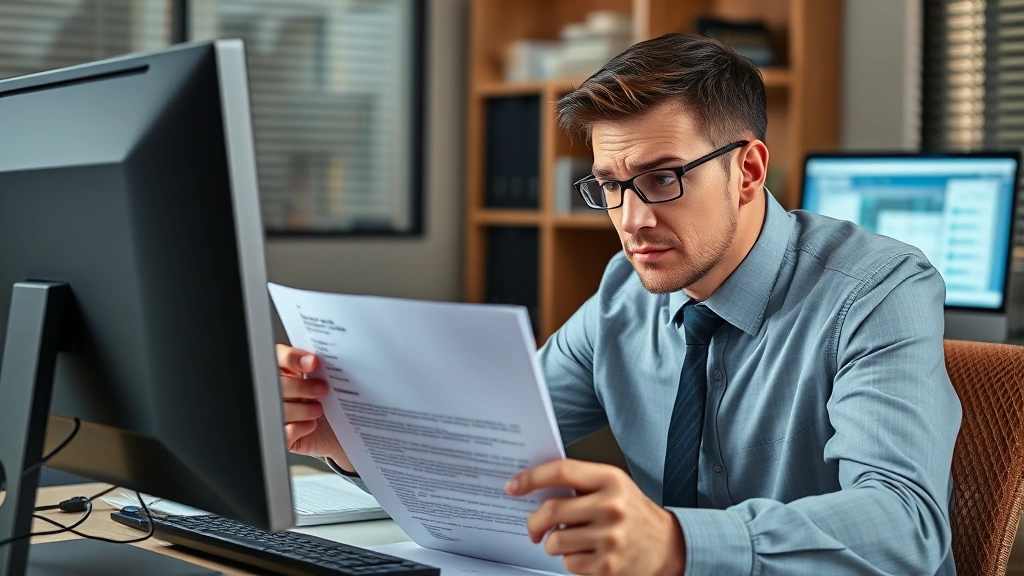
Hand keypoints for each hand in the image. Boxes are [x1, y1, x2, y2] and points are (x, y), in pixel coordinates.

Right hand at [276, 344, 354, 471]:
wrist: (347, 432)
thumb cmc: (339, 404)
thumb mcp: (334, 382)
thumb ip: (324, 368)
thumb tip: (325, 358)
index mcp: (288, 372)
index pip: (279, 358)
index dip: (291, 358)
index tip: (313, 362)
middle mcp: (280, 391)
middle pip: (276, 384)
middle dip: (300, 387)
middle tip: (323, 389)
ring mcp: (279, 414)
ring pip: (279, 409)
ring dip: (302, 409)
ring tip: (319, 410)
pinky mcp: (283, 437)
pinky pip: (284, 431)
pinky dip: (299, 428)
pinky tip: (312, 425)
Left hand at [506, 459, 684, 575]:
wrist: (668, 545)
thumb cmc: (633, 512)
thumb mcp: (614, 486)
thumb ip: (581, 483)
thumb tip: (535, 487)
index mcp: (610, 480)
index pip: (561, 472)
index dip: (531, 478)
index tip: (513, 486)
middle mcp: (611, 506)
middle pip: (551, 510)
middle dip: (534, 522)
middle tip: (534, 527)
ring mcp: (610, 538)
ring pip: (555, 541)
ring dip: (553, 543)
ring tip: (569, 540)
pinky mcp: (608, 566)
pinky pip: (568, 563)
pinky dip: (570, 560)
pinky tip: (586, 553)